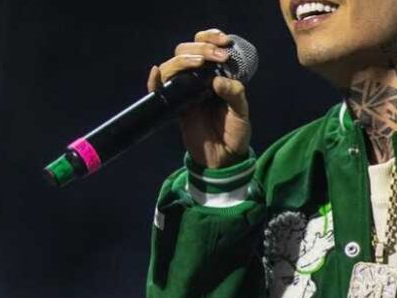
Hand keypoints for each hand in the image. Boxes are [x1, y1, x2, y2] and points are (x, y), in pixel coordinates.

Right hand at [146, 28, 251, 168]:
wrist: (223, 160)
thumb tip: (216, 80)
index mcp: (215, 76)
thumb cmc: (235, 134)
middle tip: (215, 56)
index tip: (223, 40)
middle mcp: (197, 80)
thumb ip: (234, 94)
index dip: (210, 37)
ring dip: (183, 60)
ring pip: (172, 66)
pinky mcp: (174, 107)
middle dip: (199, 47)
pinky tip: (157, 74)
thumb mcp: (241, 113)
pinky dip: (154, 81)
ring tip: (199, 63)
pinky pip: (159, 90)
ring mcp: (184, 92)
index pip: (206, 47)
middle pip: (185, 51)